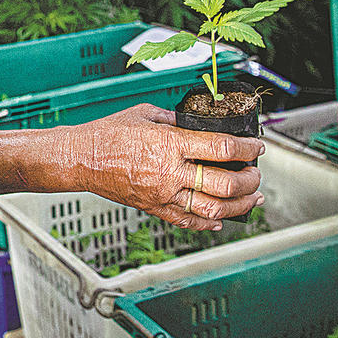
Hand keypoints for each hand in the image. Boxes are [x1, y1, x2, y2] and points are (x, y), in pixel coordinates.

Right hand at [73, 104, 263, 229]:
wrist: (80, 158)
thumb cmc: (107, 134)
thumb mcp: (145, 114)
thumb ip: (176, 121)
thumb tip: (199, 125)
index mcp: (169, 144)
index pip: (222, 149)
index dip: (248, 149)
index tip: (256, 148)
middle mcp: (169, 172)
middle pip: (226, 184)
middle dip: (250, 180)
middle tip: (255, 174)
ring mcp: (162, 194)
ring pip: (213, 209)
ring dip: (240, 205)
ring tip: (251, 198)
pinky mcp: (153, 208)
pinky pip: (188, 222)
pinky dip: (209, 223)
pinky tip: (220, 218)